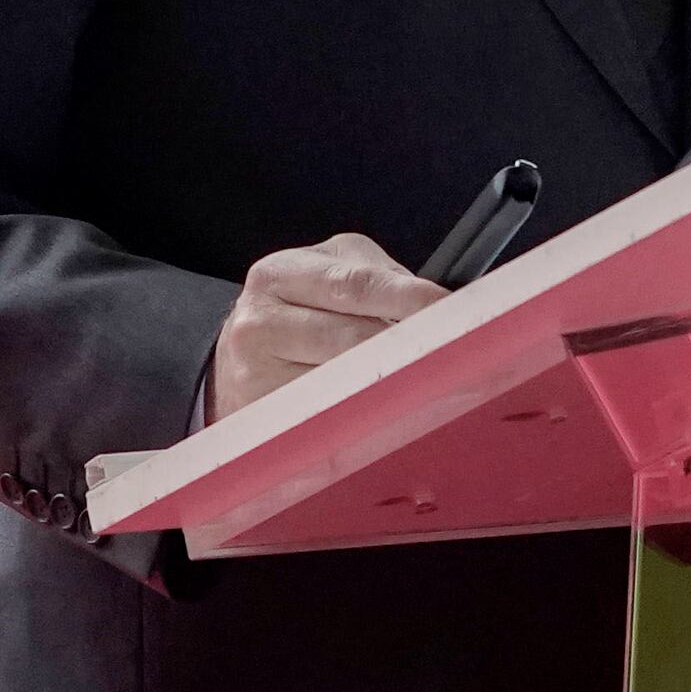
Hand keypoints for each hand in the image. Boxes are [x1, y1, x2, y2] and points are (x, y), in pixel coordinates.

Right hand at [211, 232, 441, 418]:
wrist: (236, 360)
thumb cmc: (300, 312)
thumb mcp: (330, 274)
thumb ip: (380, 280)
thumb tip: (438, 306)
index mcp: (281, 273)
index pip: (357, 285)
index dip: (409, 298)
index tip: (450, 310)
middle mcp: (258, 320)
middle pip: (353, 339)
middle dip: (407, 347)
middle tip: (455, 354)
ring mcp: (253, 374)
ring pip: (342, 383)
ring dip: (388, 384)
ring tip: (421, 382)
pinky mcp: (260, 418)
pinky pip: (325, 419)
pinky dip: (361, 415)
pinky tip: (381, 410)